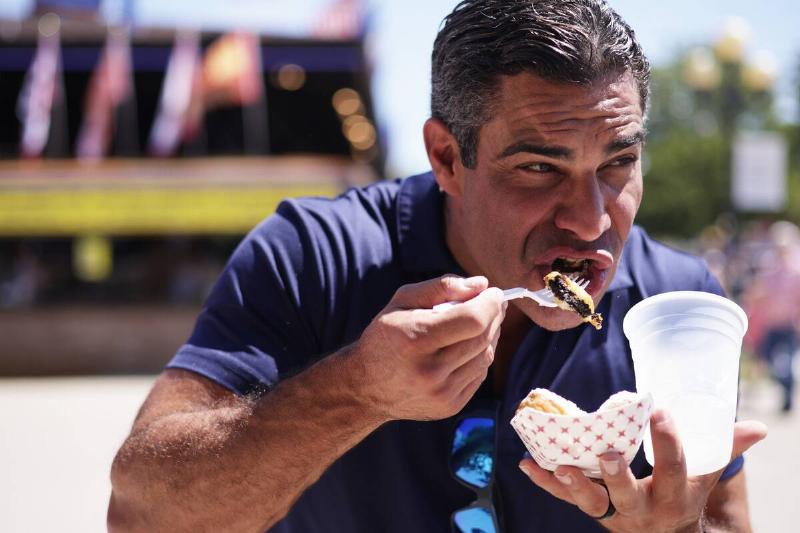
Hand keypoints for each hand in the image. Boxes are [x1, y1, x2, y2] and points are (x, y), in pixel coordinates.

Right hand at [351, 275, 504, 421]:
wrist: (365, 387)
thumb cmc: (385, 336)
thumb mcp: (402, 301)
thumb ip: (442, 287)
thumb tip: (481, 285)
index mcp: (416, 339)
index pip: (474, 320)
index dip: (491, 303)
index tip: (494, 293)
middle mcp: (430, 371)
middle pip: (483, 337)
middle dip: (494, 315)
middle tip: (493, 303)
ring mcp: (442, 393)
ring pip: (486, 356)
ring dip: (489, 335)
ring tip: (477, 323)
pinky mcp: (450, 406)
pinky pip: (480, 374)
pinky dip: (479, 355)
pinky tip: (465, 346)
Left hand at [519, 409, 766, 532]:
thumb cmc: (682, 494)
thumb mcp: (705, 476)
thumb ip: (725, 447)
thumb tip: (758, 425)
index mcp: (673, 494)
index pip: (673, 466)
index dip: (668, 441)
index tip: (660, 411)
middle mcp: (641, 507)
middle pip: (628, 494)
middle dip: (617, 476)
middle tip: (607, 455)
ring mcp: (611, 510)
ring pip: (590, 501)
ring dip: (572, 483)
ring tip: (557, 464)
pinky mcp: (588, 508)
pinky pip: (563, 497)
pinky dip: (544, 481)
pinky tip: (526, 463)